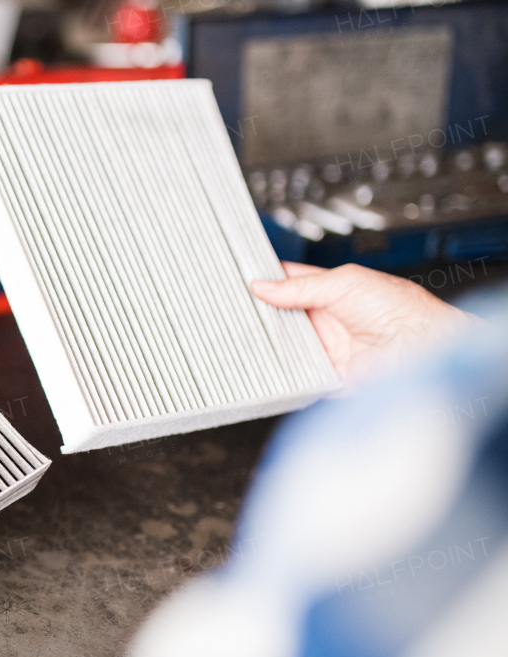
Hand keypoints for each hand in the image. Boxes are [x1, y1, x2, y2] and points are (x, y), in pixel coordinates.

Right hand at [250, 262, 479, 386]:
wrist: (420, 347)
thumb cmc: (400, 309)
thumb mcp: (344, 282)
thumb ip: (300, 286)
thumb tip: (262, 287)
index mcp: (330, 292)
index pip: (288, 284)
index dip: (265, 281)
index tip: (239, 280)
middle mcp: (325, 321)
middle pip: (279, 316)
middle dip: (260, 313)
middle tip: (235, 308)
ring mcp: (323, 349)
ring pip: (281, 345)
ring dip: (266, 341)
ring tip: (243, 332)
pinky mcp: (324, 376)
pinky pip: (293, 375)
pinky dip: (278, 371)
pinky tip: (263, 361)